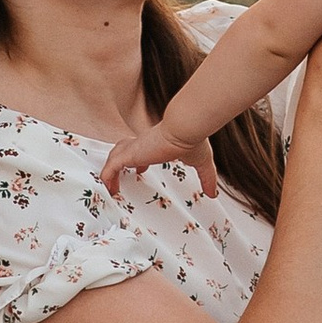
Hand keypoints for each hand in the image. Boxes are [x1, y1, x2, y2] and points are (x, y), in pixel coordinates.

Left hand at [101, 127, 221, 201]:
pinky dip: (106, 176)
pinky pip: (111, 166)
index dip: (140, 161)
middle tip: (117, 178)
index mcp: (157, 143)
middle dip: (119, 162)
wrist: (185, 129)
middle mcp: (144, 143)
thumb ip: (207, 178)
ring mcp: (135, 148)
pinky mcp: (130, 154)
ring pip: (115, 156)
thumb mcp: (201, 163)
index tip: (141, 170)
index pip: (144, 150)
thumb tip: (214, 193)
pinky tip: (107, 187)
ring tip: (109, 187)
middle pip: (124, 149)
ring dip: (110, 171)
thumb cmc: (193, 140)